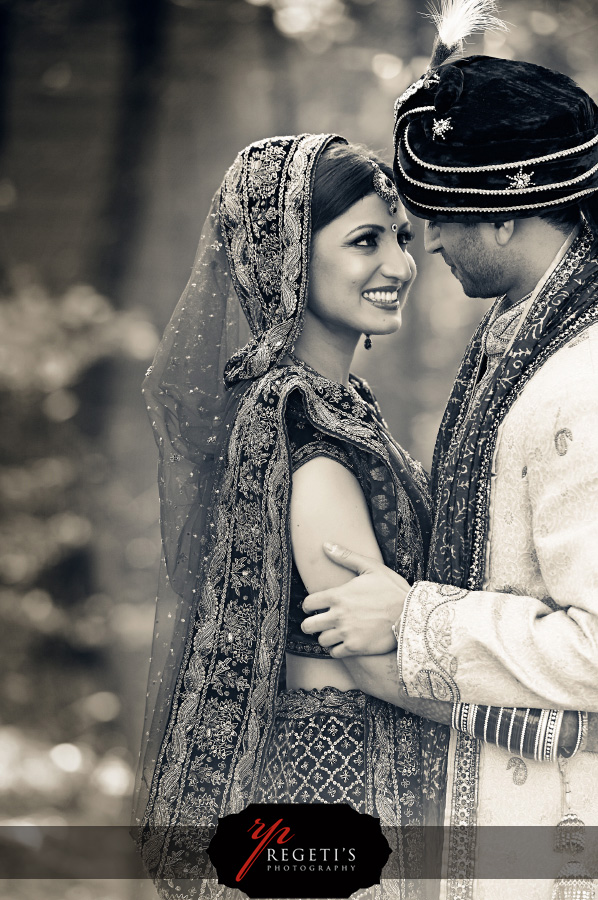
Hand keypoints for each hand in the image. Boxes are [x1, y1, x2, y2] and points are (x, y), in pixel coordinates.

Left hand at [301, 543, 412, 657]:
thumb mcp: (371, 567)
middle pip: (308, 626)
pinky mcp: (356, 648)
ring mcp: (347, 633)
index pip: (308, 604)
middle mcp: (338, 616)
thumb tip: (325, 544)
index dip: (308, 605)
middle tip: (317, 622)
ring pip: (322, 640)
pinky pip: (335, 653)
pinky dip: (336, 649)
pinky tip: (342, 643)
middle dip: (310, 623)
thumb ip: (346, 557)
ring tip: (332, 632)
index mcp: (339, 596)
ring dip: (325, 636)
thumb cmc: (392, 589)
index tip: (312, 607)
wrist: (413, 614)